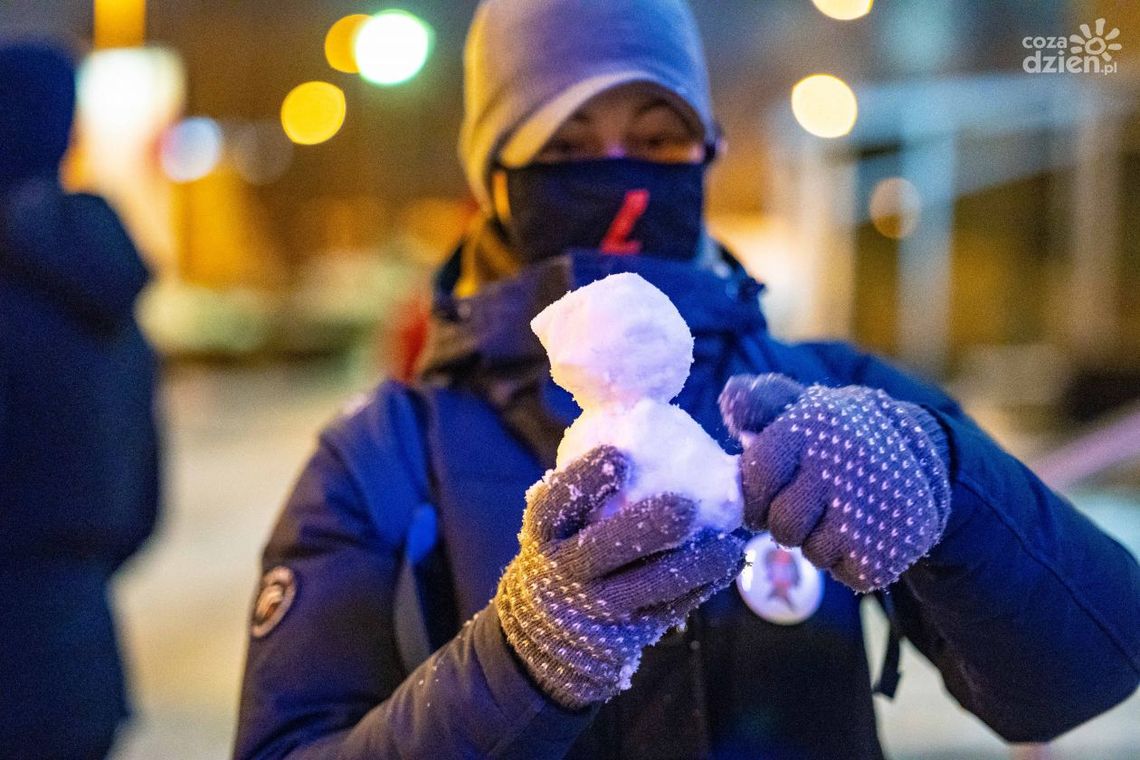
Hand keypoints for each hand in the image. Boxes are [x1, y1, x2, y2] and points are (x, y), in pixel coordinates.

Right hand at [495, 446, 744, 708]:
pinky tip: (728, 563)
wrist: (546, 629)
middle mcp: (565, 570)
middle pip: (602, 550)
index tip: (618, 453)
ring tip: (729, 544)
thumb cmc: (567, 547)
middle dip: (646, 527)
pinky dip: (702, 586)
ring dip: (694, 564)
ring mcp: (596, 606)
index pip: (554, 505)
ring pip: (647, 586)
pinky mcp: (627, 632)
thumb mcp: (559, 523)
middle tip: (685, 505)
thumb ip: (589, 491)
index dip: (586, 480)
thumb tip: (652, 425)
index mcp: (544, 533)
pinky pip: (670, 609)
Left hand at [718, 374, 950, 591]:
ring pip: (813, 553)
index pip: (757, 477)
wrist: (922, 456)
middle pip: (782, 525)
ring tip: (842, 513)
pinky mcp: (888, 550)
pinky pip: (845, 572)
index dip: (757, 494)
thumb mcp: (803, 406)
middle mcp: (839, 466)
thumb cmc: (840, 435)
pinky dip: (850, 561)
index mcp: (810, 427)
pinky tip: (866, 531)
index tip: (770, 491)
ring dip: (820, 542)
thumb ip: (760, 402)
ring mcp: (867, 510)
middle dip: (788, 521)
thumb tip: (729, 400)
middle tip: (809, 505)